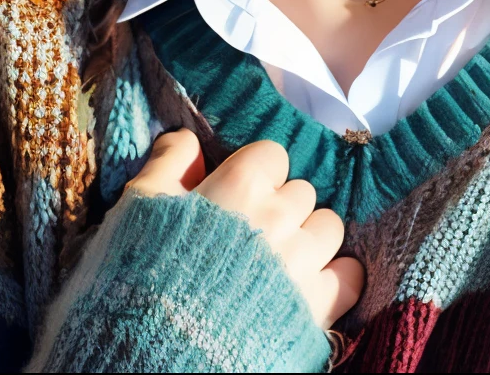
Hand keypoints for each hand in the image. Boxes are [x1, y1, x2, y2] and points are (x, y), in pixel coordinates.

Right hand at [127, 130, 364, 328]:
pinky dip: (337, 278)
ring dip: (310, 239)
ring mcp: (302, 260)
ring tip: (281, 262)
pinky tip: (312, 287)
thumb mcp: (138, 207)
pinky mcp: (318, 306)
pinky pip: (351, 276)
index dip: (255, 174)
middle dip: (281, 207)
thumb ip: (168, 163)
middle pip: (302, 191)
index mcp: (240, 184)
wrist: (157, 350)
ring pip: (329, 227)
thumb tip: (188, 139)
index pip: (272, 154)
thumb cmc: (140, 276)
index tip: (238, 198)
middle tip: (253, 235)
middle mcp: (279, 215)